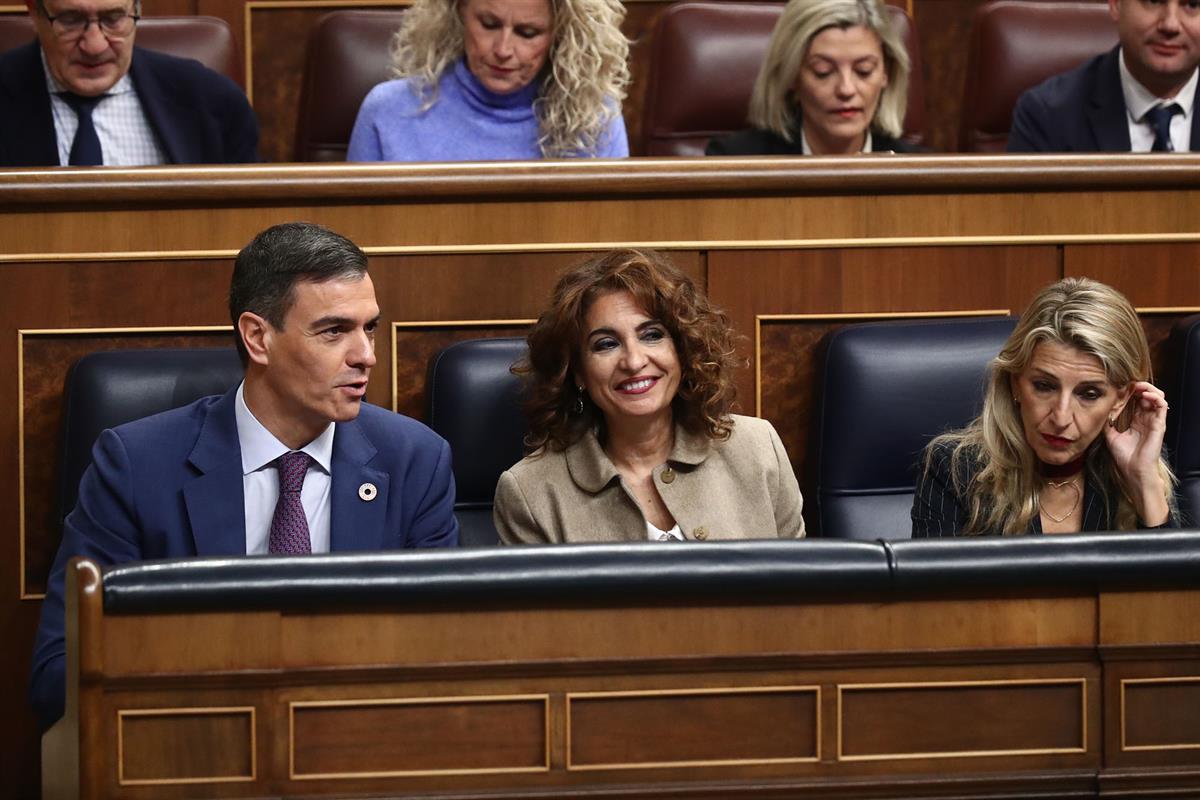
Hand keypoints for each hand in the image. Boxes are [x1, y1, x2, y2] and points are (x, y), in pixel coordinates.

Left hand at [1104, 380, 1168, 524]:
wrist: (1132, 469)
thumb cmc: (1123, 455)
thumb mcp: (1110, 434)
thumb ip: (1107, 421)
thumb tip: (1099, 409)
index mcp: (1135, 419)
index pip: (1135, 399)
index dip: (1128, 391)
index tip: (1118, 386)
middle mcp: (1145, 418)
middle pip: (1146, 395)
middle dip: (1138, 386)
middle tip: (1129, 382)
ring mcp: (1153, 420)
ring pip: (1157, 397)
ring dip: (1148, 388)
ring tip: (1138, 386)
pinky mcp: (1159, 424)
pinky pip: (1162, 406)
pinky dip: (1155, 397)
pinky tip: (1145, 395)